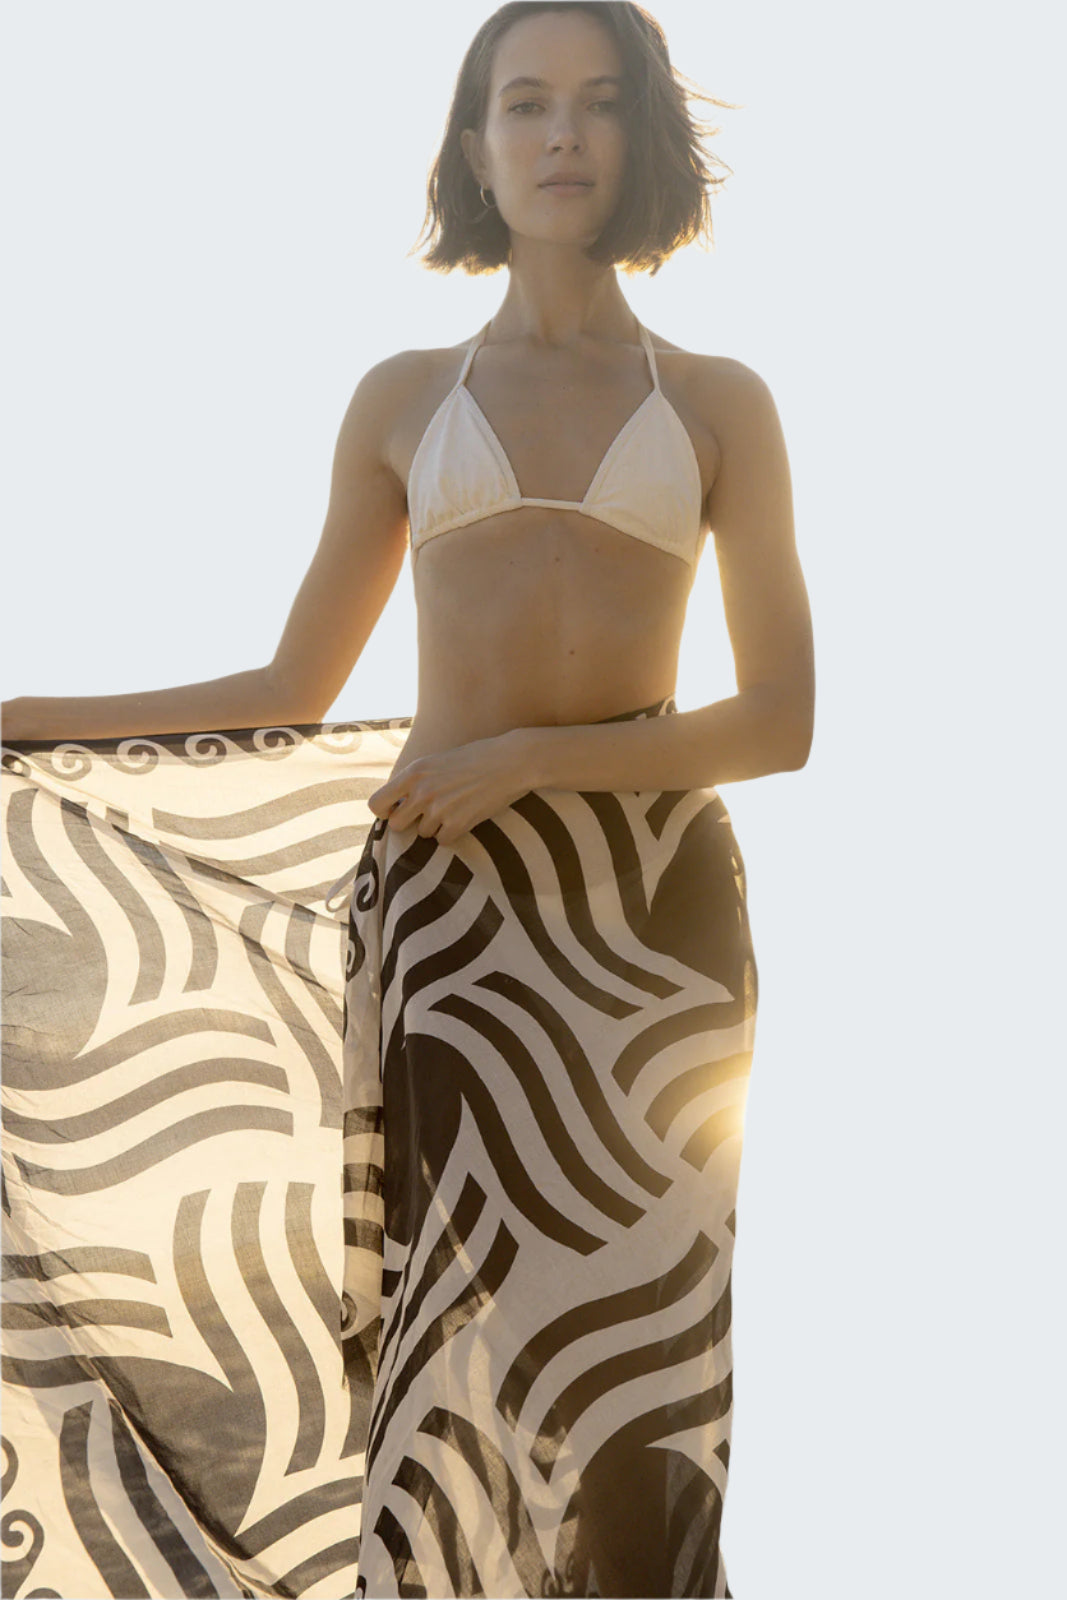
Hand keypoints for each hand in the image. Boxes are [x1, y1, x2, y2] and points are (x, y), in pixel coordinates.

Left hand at [367, 730, 535, 845]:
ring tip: (456, 807)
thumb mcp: (437, 761)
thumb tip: (398, 805)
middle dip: (411, 823)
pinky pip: (443, 840)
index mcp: (413, 772)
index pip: (377, 803)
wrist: (510, 761)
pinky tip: (466, 815)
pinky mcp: (458, 823)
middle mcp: (422, 791)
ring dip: (437, 826)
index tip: (397, 811)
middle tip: (429, 814)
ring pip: (423, 833)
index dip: (385, 812)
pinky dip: (453, 833)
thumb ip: (416, 781)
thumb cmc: (476, 758)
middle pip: (397, 825)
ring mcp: (439, 809)